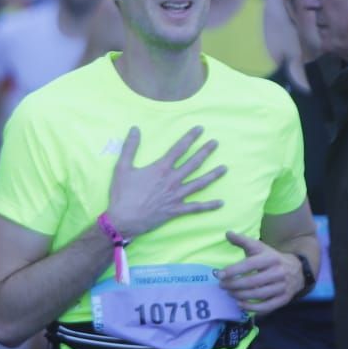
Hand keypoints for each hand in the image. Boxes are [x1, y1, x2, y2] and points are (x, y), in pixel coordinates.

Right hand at [105, 126, 225, 238]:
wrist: (124, 220)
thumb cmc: (122, 194)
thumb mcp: (122, 168)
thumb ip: (130, 147)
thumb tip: (135, 128)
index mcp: (161, 168)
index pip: (179, 149)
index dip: (190, 137)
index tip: (200, 128)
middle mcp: (172, 180)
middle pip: (193, 163)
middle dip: (205, 151)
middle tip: (216, 143)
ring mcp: (176, 196)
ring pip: (199, 183)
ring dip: (213, 175)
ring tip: (225, 168)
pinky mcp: (176, 210)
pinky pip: (196, 208)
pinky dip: (209, 206)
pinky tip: (221, 203)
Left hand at [218, 231, 301, 312]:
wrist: (297, 270)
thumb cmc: (272, 258)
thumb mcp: (260, 248)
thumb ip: (243, 241)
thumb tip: (227, 233)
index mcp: (270, 258)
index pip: (249, 265)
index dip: (233, 270)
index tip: (220, 275)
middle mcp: (277, 272)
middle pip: (252, 282)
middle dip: (234, 285)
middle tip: (222, 286)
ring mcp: (282, 287)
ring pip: (258, 295)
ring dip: (241, 296)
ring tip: (230, 293)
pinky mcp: (283, 299)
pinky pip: (267, 306)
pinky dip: (252, 308)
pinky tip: (240, 304)